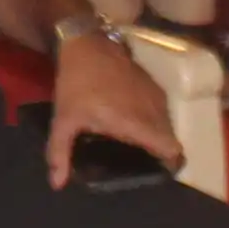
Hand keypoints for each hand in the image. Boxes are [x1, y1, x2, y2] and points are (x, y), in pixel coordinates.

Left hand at [40, 32, 180, 179]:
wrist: (86, 43)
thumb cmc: (76, 84)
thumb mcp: (63, 119)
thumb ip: (60, 153)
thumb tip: (57, 184)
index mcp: (136, 123)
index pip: (171, 149)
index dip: (170, 164)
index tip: (157, 172)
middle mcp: (153, 110)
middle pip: (171, 140)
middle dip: (162, 153)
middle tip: (144, 162)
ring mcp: (156, 95)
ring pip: (168, 124)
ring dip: (159, 135)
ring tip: (139, 144)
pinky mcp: (154, 84)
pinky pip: (163, 109)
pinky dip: (155, 119)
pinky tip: (136, 122)